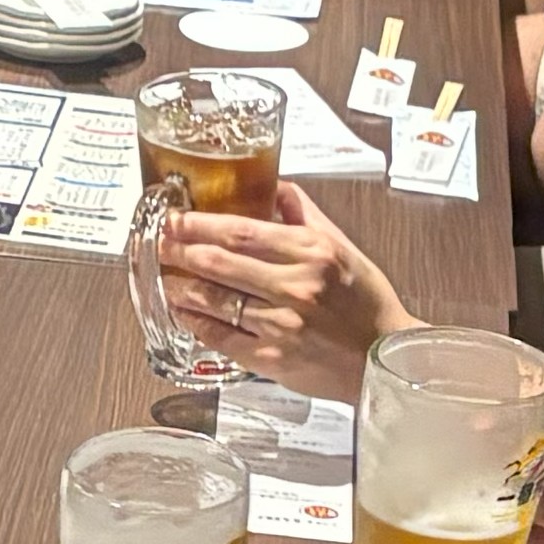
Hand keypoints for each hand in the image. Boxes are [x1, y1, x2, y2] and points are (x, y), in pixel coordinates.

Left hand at [143, 182, 392, 378]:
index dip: (199, 224)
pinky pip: (221, 337)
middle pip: (219, 262)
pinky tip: (184, 312)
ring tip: (165, 277)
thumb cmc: (366, 303)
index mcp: (312, 252)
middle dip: (179, 251)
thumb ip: (305, 214)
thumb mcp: (343, 247)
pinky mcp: (273, 358)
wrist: (384, 358)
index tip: (175, 219)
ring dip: (182, 287)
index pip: (240, 231)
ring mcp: (282, 324)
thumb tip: (274, 184)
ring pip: (214, 300)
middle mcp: (296, 286)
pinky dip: (197, 322)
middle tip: (159, 244)